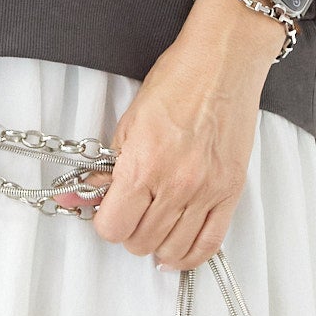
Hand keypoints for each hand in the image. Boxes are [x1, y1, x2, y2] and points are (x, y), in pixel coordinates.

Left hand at [87, 0, 285, 269]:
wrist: (224, 60)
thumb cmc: (179, 80)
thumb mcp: (128, 122)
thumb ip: (109, 167)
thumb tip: (85, 196)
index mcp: (143, 165)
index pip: (113, 227)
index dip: (106, 223)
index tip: (109, 213)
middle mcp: (175, 184)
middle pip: (141, 242)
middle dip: (130, 233)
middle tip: (132, 215)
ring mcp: (206, 191)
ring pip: (173, 249)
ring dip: (157, 245)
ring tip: (154, 229)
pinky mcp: (231, 191)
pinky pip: (209, 243)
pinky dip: (190, 255)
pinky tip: (178, 251)